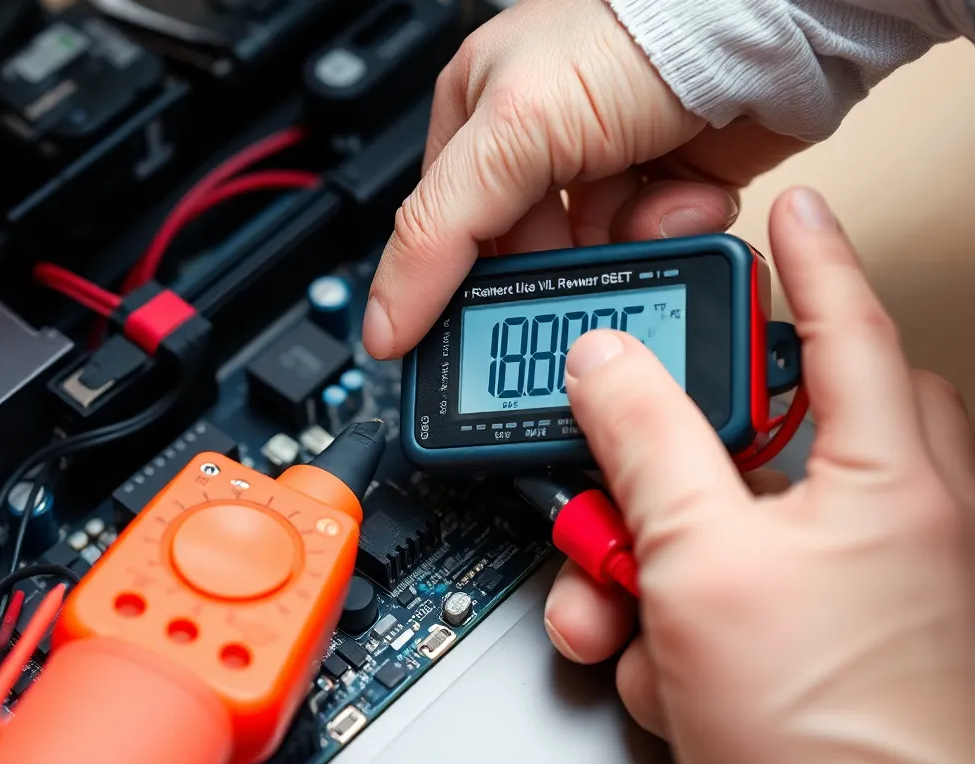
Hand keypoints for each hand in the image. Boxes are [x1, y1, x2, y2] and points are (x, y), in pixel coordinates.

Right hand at [363, 0, 806, 359]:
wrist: (762, 21)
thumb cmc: (633, 34)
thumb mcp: (508, 134)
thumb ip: (437, 233)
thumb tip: (383, 322)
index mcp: (477, 120)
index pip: (445, 233)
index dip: (452, 291)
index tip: (462, 349)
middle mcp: (538, 145)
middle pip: (526, 256)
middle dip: (559, 269)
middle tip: (578, 274)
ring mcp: (607, 167)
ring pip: (594, 259)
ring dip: (625, 250)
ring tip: (645, 210)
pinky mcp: (667, 185)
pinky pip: (656, 245)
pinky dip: (674, 231)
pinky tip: (685, 196)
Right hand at [550, 187, 974, 763]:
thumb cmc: (836, 738)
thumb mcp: (704, 566)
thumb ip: (647, 446)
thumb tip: (604, 365)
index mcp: (885, 475)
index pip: (845, 325)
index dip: (808, 257)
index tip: (786, 208)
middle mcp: (882, 518)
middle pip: (762, 430)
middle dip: (671, 461)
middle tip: (623, 471)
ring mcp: (848, 584)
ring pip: (727, 523)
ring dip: (652, 562)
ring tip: (623, 613)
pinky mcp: (811, 639)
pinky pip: (726, 595)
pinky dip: (677, 625)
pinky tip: (664, 672)